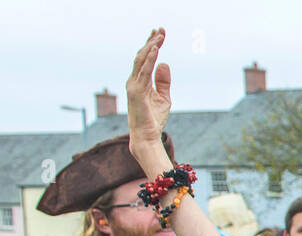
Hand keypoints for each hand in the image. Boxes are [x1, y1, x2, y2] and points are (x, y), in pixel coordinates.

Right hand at [126, 29, 172, 157]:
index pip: (146, 59)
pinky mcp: (136, 91)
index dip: (152, 45)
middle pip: (142, 56)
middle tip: (160, 29)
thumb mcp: (163, 97)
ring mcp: (133, 85)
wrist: (147, 135)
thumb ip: (163, 81)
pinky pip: (143, 71)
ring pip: (141, 60)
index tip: (160, 34)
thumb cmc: (154, 119)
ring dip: (151, 46)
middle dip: (151, 41)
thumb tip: (164, 63)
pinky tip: (156, 49)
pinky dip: (149, 59)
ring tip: (159, 35)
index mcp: (139, 81)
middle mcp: (133, 80)